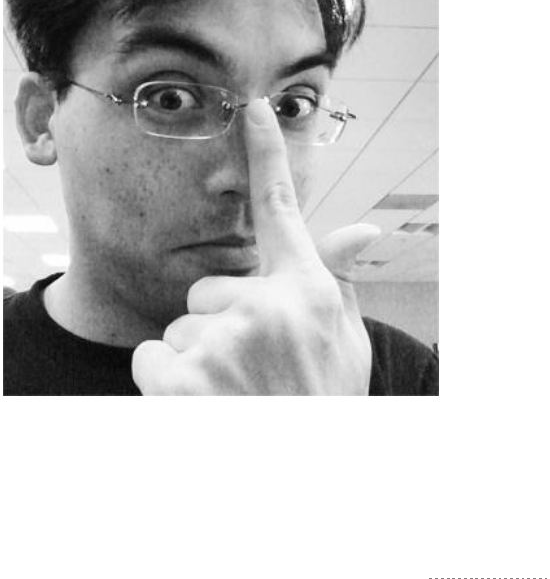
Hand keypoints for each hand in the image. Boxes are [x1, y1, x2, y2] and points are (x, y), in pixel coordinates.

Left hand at [131, 98, 379, 394]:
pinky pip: (153, 353)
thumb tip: (366, 232)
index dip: (267, 154)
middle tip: (253, 365)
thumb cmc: (323, 402)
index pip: (282, 209)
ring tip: (234, 390)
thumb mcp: (346, 342)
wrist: (304, 472)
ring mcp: (222, 340)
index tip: (252, 108)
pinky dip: (167, 380)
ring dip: (197, 355)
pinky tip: (206, 403)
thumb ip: (340, 282)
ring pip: (181, 324)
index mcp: (308, 292)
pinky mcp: (181, 375)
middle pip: (210, 287)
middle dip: (221, 321)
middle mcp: (267, 306)